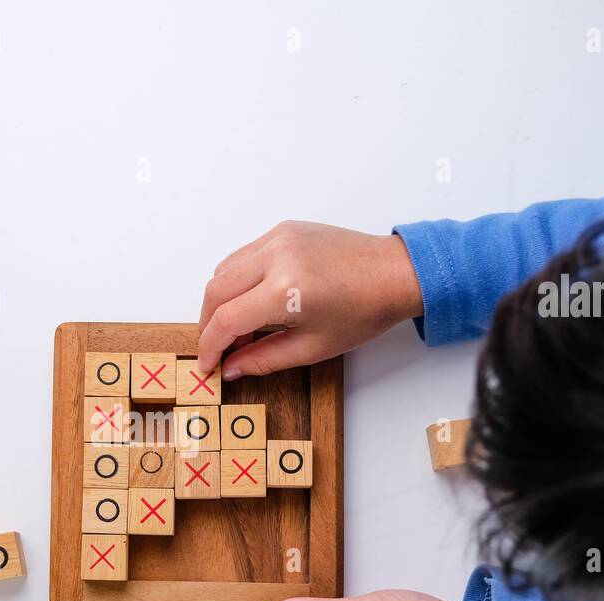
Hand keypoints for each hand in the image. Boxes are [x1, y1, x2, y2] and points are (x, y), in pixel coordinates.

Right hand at [197, 221, 422, 376]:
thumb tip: (232, 368)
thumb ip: (264, 358)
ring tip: (237, 326)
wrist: (395, 273)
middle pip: (215, 290)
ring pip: (224, 269)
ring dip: (220, 299)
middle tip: (217, 347)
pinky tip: (253, 300)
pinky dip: (238, 279)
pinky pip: (244, 255)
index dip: (210, 346)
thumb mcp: (313, 347)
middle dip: (208, 323)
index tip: (208, 364)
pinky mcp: (283, 230)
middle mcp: (275, 257)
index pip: (225, 320)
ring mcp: (278, 238)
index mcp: (284, 290)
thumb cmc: (364, 311)